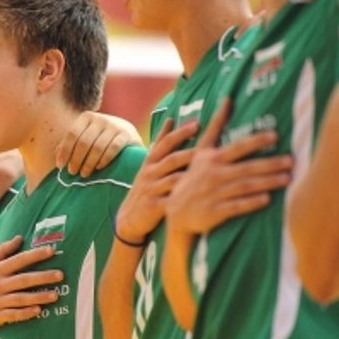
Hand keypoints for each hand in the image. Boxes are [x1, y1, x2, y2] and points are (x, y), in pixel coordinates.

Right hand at [0, 236, 62, 329]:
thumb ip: (3, 250)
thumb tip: (19, 237)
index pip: (18, 260)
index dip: (34, 255)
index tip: (51, 251)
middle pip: (23, 279)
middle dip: (42, 277)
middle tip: (61, 274)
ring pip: (20, 298)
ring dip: (38, 297)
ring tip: (56, 295)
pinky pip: (13, 314)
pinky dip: (25, 313)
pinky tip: (38, 311)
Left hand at [56, 111, 142, 176]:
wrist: (128, 134)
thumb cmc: (100, 138)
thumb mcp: (85, 137)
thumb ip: (71, 144)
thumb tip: (57, 156)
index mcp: (87, 117)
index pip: (72, 134)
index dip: (65, 151)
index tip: (60, 166)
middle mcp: (100, 119)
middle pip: (84, 142)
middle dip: (76, 159)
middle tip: (72, 172)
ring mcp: (114, 125)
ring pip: (98, 147)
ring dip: (89, 163)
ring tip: (84, 174)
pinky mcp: (126, 134)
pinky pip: (113, 149)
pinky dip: (104, 160)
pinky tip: (99, 167)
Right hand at [115, 118, 198, 242]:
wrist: (128, 218)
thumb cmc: (145, 188)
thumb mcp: (148, 165)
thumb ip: (160, 144)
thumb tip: (170, 119)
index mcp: (150, 162)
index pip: (165, 143)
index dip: (180, 133)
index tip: (196, 123)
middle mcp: (150, 173)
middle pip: (172, 159)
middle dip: (189, 151)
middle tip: (209, 145)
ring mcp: (152, 190)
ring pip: (173, 179)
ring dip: (190, 175)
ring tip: (209, 170)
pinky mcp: (153, 206)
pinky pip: (171, 201)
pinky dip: (184, 200)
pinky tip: (200, 198)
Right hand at [166, 100, 291, 234]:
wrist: (177, 211)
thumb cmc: (194, 177)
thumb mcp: (200, 151)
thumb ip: (215, 126)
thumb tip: (227, 99)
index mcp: (211, 158)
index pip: (237, 147)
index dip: (255, 141)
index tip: (274, 135)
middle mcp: (213, 174)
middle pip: (246, 167)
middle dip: (270, 164)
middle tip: (291, 160)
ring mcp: (214, 193)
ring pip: (245, 186)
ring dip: (267, 182)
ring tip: (288, 179)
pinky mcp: (215, 211)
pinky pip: (236, 206)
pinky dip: (251, 202)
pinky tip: (267, 199)